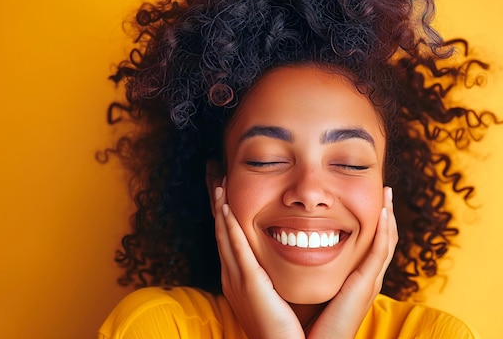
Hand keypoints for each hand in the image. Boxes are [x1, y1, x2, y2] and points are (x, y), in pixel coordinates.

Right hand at [214, 178, 304, 338]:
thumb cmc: (286, 328)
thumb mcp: (275, 295)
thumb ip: (274, 275)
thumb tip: (288, 254)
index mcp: (239, 278)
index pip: (229, 238)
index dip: (225, 214)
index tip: (224, 191)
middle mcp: (232, 276)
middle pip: (221, 232)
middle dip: (217, 205)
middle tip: (214, 178)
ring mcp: (237, 279)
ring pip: (224, 235)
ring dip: (221, 209)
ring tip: (217, 184)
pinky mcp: (248, 283)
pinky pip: (235, 248)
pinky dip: (229, 227)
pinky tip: (226, 209)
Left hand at [307, 187, 397, 338]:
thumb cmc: (302, 324)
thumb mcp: (304, 289)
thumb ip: (302, 271)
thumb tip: (286, 249)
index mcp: (353, 280)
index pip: (367, 244)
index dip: (371, 222)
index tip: (368, 198)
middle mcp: (365, 279)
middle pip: (383, 240)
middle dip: (386, 213)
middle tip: (385, 188)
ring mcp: (368, 282)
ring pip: (387, 241)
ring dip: (389, 215)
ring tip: (387, 192)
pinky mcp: (365, 286)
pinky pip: (380, 253)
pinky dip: (385, 231)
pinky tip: (384, 212)